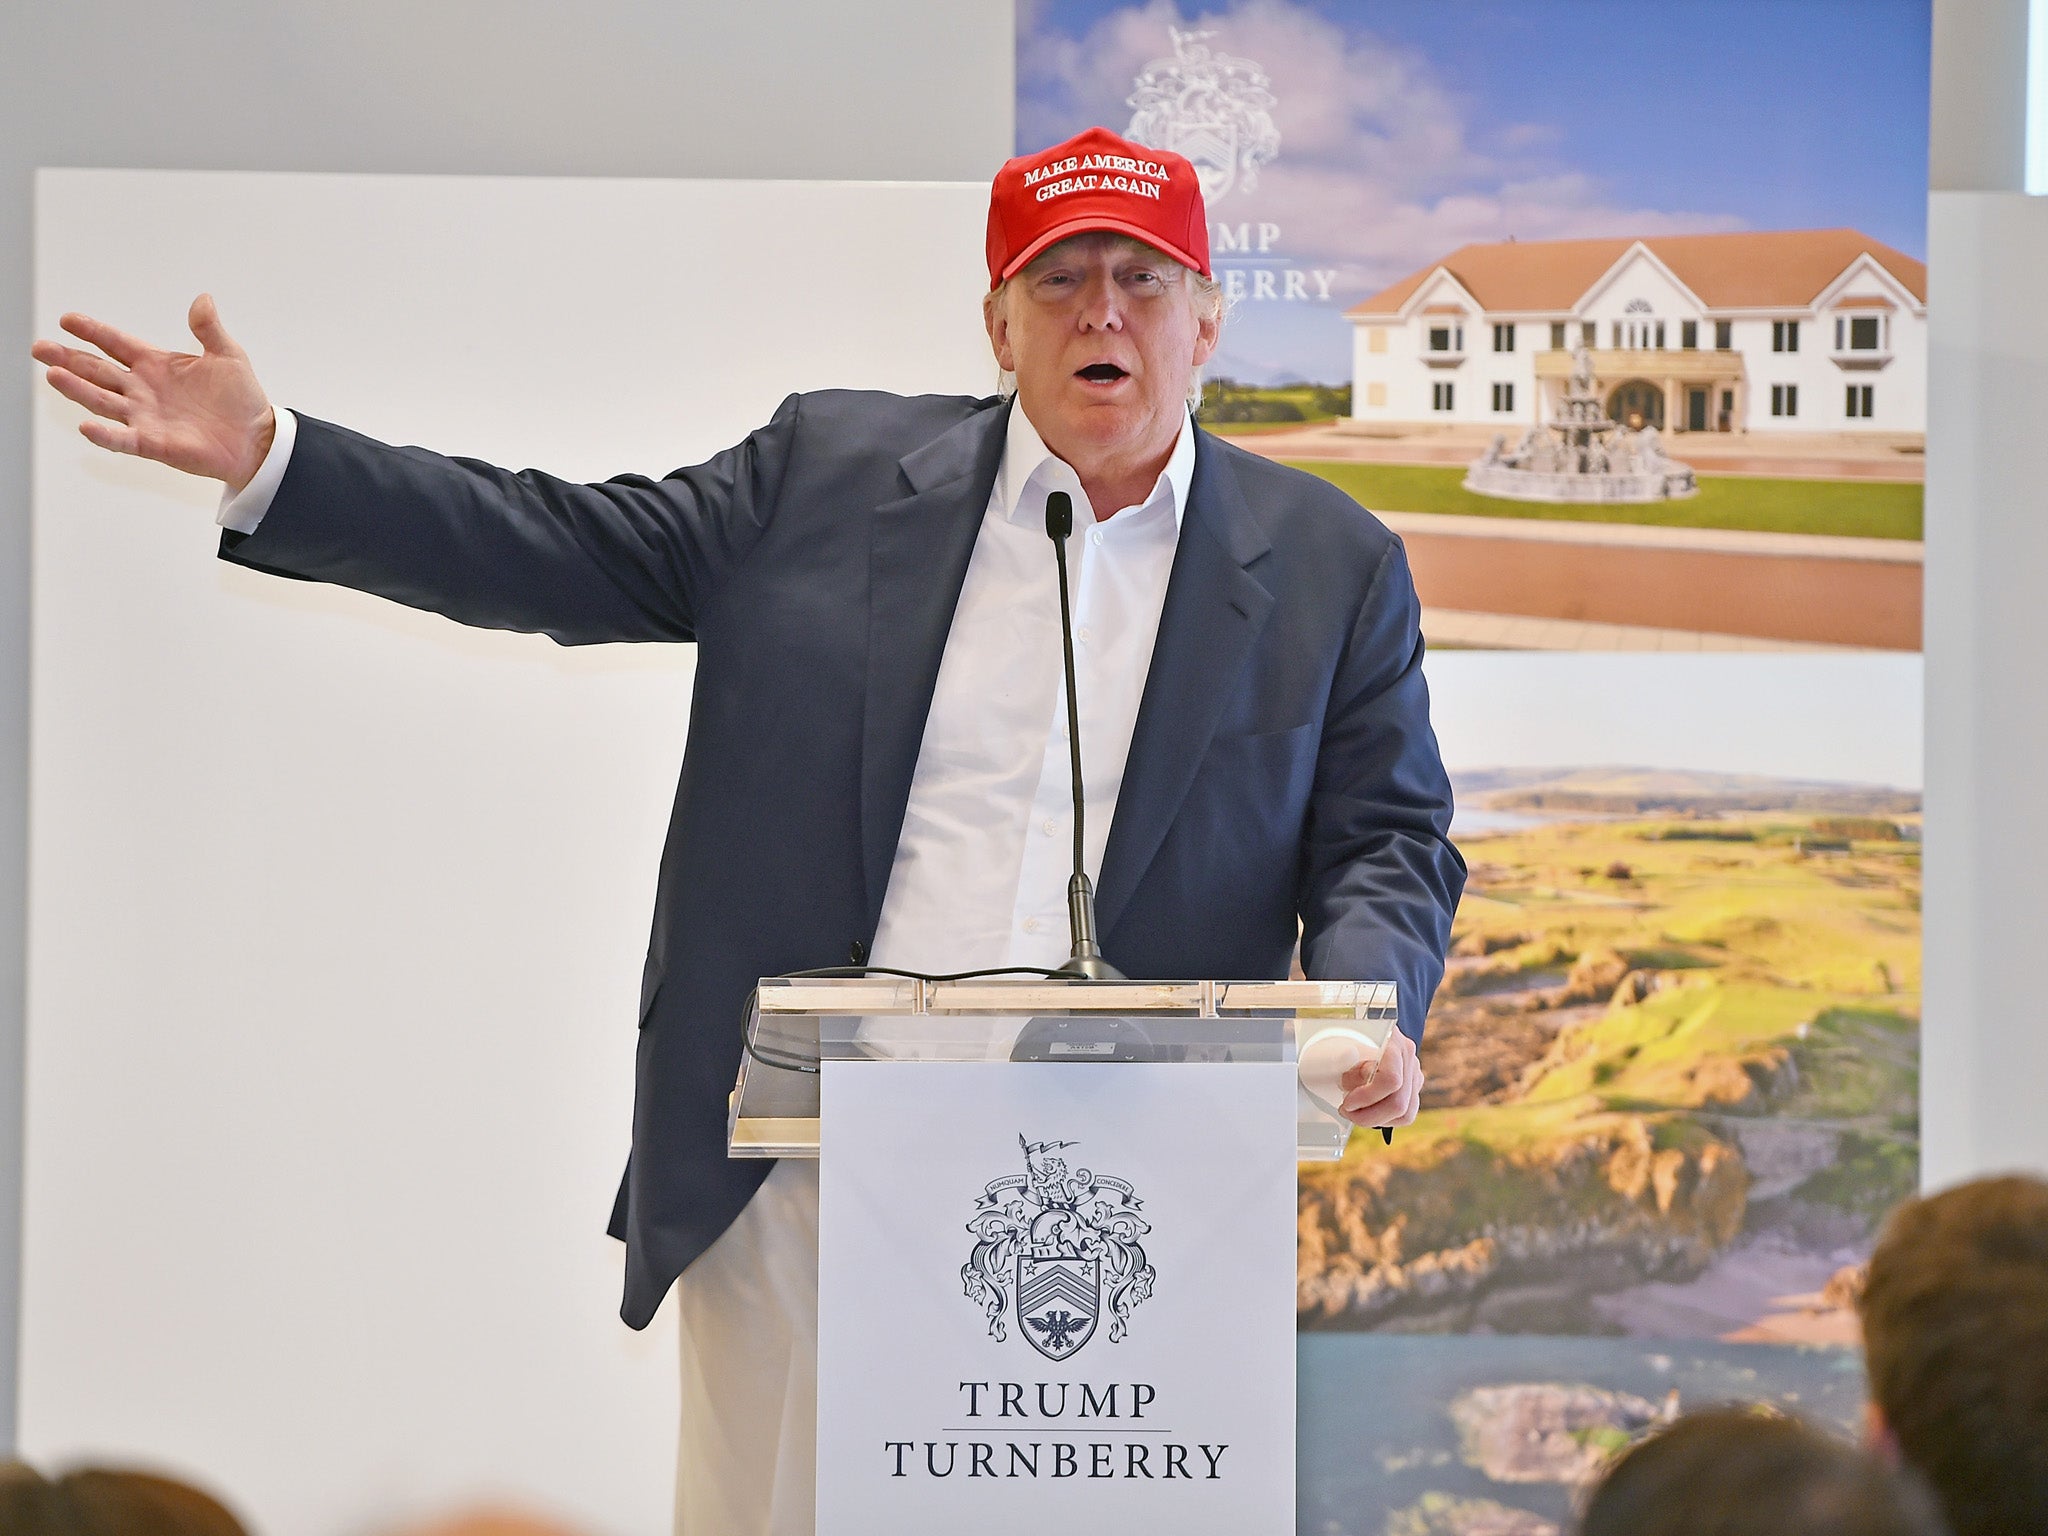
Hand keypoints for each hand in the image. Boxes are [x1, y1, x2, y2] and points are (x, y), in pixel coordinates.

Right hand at [32, 293, 274, 492]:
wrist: (258, 439)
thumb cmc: (241, 399)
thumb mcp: (228, 355)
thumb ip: (209, 329)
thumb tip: (203, 299)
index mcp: (156, 364)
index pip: (116, 343)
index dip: (93, 332)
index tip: (68, 319)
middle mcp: (142, 389)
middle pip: (97, 370)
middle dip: (69, 358)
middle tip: (40, 347)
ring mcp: (145, 416)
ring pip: (102, 401)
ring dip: (77, 390)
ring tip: (53, 374)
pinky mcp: (153, 443)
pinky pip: (124, 440)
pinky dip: (105, 435)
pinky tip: (87, 427)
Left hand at [1339, 1028, 1421, 1127]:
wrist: (1367, 1025)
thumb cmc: (1350, 1034)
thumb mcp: (1341, 1043)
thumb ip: (1342, 1061)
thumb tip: (1346, 1083)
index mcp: (1393, 1042)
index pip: (1390, 1080)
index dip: (1367, 1098)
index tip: (1347, 1103)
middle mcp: (1408, 1057)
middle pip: (1399, 1103)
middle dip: (1368, 1115)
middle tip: (1347, 1112)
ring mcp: (1414, 1072)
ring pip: (1405, 1113)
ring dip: (1376, 1119)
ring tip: (1356, 1112)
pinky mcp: (1414, 1086)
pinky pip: (1406, 1114)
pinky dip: (1385, 1118)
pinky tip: (1369, 1111)